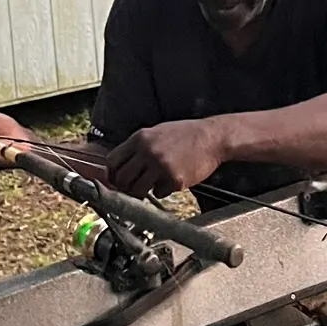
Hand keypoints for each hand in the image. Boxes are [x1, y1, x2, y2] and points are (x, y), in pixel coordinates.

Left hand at [104, 119, 226, 198]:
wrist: (213, 137)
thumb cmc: (186, 134)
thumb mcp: (158, 132)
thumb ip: (139, 146)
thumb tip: (120, 165)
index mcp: (141, 138)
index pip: (113, 161)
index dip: (113, 174)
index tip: (117, 180)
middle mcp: (148, 151)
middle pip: (122, 179)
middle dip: (126, 186)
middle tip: (134, 187)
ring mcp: (161, 166)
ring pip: (137, 190)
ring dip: (143, 191)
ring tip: (153, 184)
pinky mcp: (174, 179)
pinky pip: (158, 193)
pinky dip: (162, 190)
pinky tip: (172, 180)